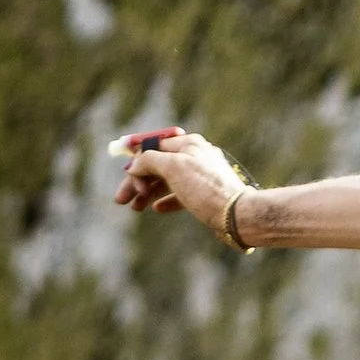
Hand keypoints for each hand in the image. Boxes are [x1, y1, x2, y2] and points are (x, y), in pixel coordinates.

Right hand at [111, 127, 246, 230]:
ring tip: (134, 208)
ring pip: (167, 181)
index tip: (125, 175)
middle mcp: (195, 156)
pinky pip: (181, 194)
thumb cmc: (205, 188)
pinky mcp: (206, 194)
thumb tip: (134, 164)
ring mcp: (201, 175)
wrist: (238, 215)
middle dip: (137, 181)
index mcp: (189, 143)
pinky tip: (157, 208)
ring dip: (148, 192)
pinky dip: (167, 199)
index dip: (136, 160)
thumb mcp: (172, 167)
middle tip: (120, 199)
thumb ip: (149, 160)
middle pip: (157, 165)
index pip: (153, 146)